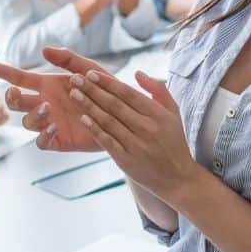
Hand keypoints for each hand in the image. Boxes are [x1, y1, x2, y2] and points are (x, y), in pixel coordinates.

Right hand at [0, 48, 111, 151]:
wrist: (122, 114)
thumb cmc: (105, 89)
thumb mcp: (89, 69)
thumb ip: (68, 59)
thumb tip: (43, 51)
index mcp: (48, 86)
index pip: (20, 78)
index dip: (5, 72)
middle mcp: (45, 104)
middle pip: (16, 103)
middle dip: (10, 97)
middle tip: (15, 92)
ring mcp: (51, 123)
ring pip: (27, 122)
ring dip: (33, 114)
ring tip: (48, 107)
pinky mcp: (60, 140)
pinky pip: (42, 142)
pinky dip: (42, 135)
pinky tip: (52, 126)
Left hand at [54, 53, 199, 200]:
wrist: (176, 178)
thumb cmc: (173, 141)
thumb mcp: (173, 113)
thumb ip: (158, 90)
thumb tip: (137, 72)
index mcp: (158, 115)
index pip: (128, 94)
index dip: (108, 83)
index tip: (91, 73)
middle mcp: (147, 129)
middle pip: (115, 105)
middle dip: (93, 90)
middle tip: (75, 78)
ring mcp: (136, 146)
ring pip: (108, 122)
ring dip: (89, 106)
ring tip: (74, 94)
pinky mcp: (126, 161)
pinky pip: (107, 142)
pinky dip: (94, 129)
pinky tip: (82, 118)